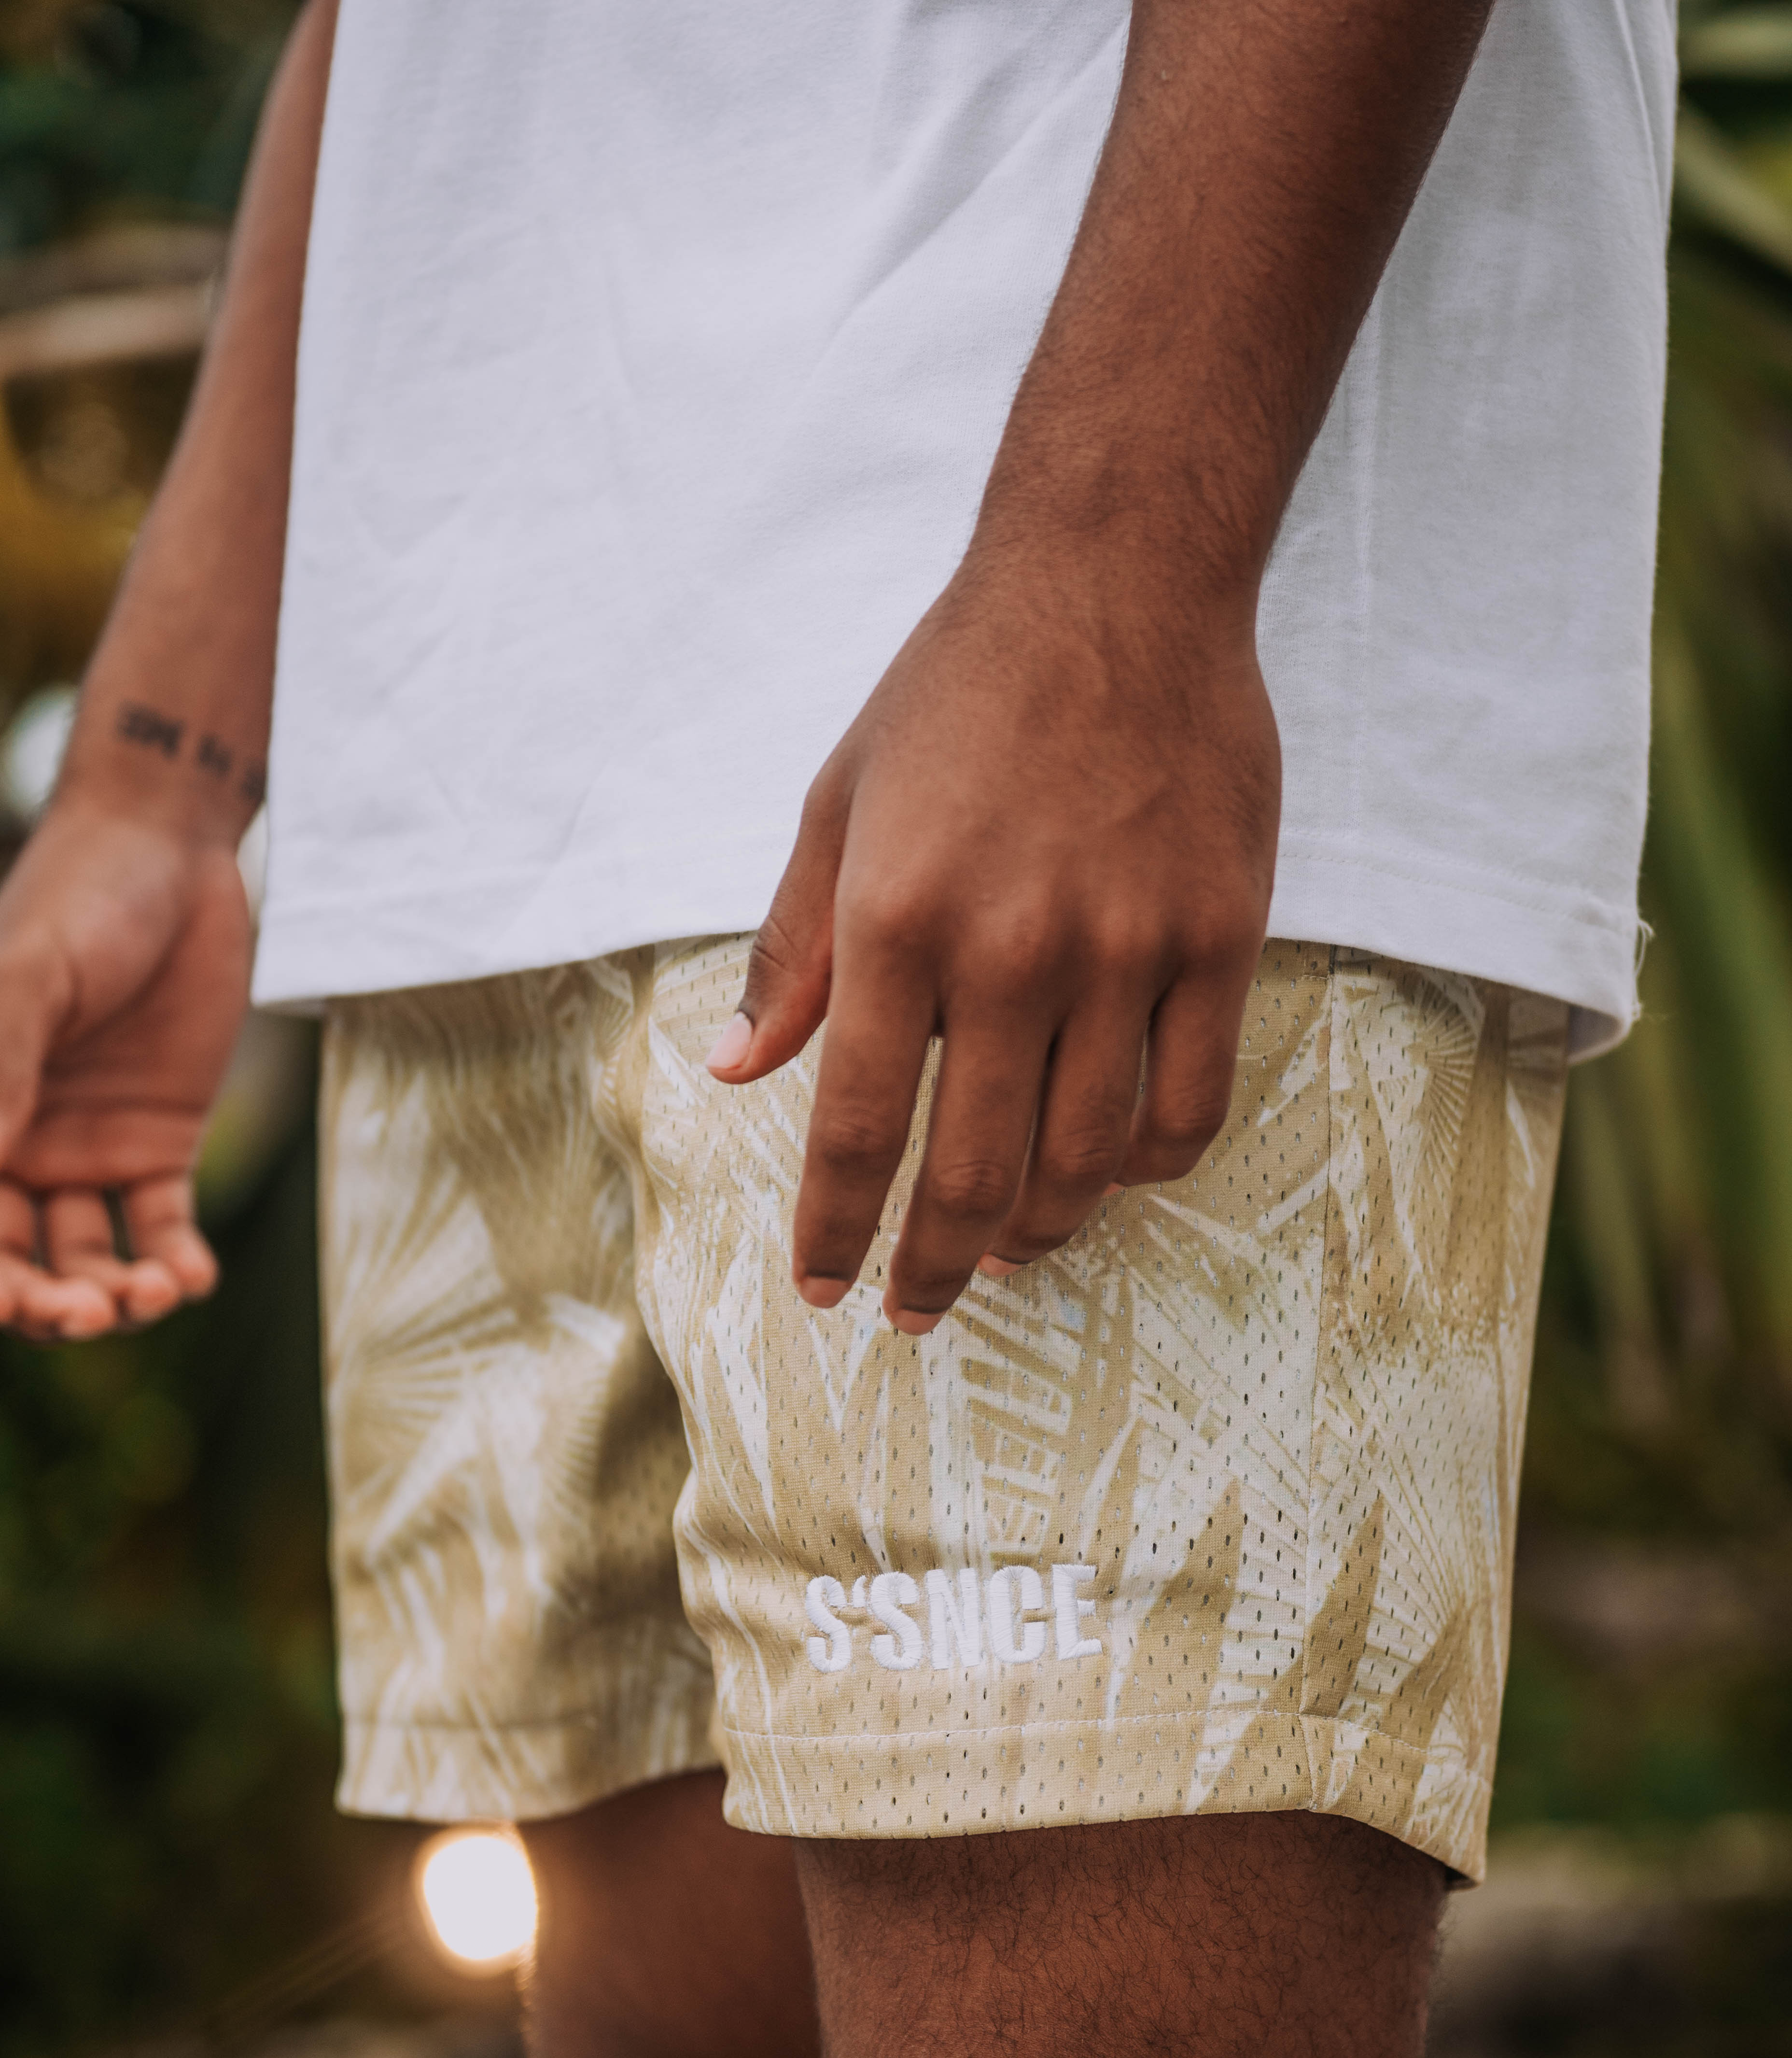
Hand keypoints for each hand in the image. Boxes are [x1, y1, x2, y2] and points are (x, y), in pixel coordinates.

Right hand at [0, 796, 252, 1339]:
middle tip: (91, 1315)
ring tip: (151, 1295)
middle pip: (18, 1259)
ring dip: (115, 1295)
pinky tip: (191, 1278)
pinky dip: (175, 1264)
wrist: (172, 858)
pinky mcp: (160, 1145)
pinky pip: (160, 1228)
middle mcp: (18, 1146)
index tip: (11, 1301)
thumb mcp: (29, 978)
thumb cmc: (78, 904)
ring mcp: (87, 1151)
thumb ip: (0, 1065)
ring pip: (88, 1259)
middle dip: (47, 1304)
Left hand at [706, 555, 1279, 1330]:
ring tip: (1006, 1249)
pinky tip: (1109, 1172)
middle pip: (974, 1173)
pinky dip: (1145, 1164)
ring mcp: (1127, 947)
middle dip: (933, 1267)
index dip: (838, 1231)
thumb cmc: (958, 694)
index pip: (860, 1129)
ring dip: (1039, 1232)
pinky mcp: (1220, 935)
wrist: (1115, 583)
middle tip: (917, 1308)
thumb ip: (792, 953)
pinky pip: (1189, 1101)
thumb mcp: (837, 806)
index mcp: (899, 920)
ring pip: (1088, 1160)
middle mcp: (1012, 949)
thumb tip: (736, 1073)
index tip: (826, 1290)